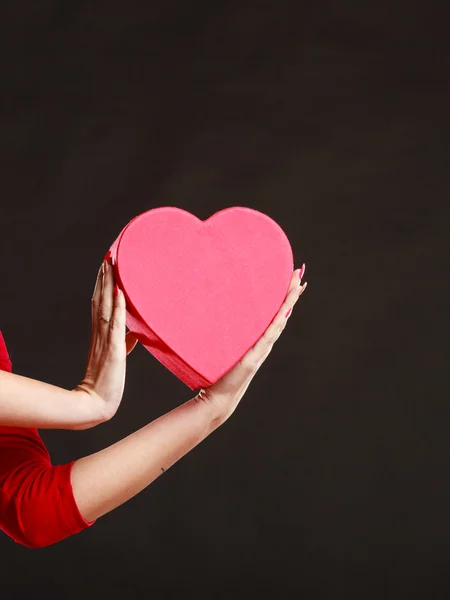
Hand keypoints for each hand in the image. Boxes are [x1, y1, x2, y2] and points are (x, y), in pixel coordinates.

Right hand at [75, 257, 137, 424]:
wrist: (98, 404)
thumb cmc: (108, 382)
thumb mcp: (118, 358)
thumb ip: (124, 343)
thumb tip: (134, 335)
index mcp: (101, 335)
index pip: (101, 305)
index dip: (103, 286)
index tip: (106, 268)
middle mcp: (101, 333)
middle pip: (101, 299)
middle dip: (104, 278)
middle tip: (107, 258)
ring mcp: (106, 340)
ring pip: (106, 306)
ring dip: (109, 285)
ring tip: (111, 265)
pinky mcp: (113, 349)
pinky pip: (116, 324)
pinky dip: (119, 307)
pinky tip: (122, 291)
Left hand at [195, 266, 307, 422]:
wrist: (218, 397)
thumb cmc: (217, 373)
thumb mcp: (222, 347)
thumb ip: (223, 333)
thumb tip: (210, 312)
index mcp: (257, 339)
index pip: (274, 314)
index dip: (284, 297)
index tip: (290, 279)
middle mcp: (263, 343)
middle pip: (282, 314)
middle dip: (291, 294)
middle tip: (298, 273)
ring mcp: (261, 350)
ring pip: (279, 321)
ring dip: (288, 303)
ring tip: (296, 284)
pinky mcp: (254, 358)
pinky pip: (268, 336)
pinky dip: (278, 323)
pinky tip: (285, 310)